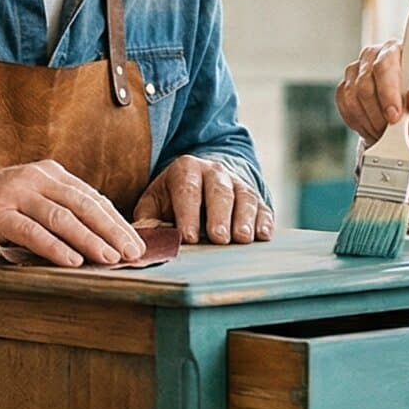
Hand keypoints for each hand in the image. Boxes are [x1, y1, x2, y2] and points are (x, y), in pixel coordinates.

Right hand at [0, 161, 142, 266]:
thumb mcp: (26, 199)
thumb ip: (56, 210)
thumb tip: (96, 236)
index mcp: (47, 173)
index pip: (91, 197)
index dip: (117, 220)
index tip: (136, 242)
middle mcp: (34, 178)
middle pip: (84, 205)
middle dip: (113, 231)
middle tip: (134, 253)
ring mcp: (15, 194)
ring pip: (62, 217)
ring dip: (90, 240)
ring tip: (111, 259)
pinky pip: (32, 231)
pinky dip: (55, 248)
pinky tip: (72, 262)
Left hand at [135, 155, 273, 243]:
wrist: (203, 179)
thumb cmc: (173, 198)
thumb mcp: (155, 202)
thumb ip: (148, 218)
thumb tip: (144, 236)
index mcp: (186, 170)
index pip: (187, 191)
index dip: (187, 214)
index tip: (187, 237)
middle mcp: (215, 172)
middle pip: (220, 192)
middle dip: (220, 216)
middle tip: (219, 238)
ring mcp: (238, 183)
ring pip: (245, 198)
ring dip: (244, 219)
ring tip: (242, 239)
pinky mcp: (255, 197)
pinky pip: (263, 207)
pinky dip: (264, 221)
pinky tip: (263, 235)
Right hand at [335, 39, 408, 146]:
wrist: (406, 126)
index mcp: (398, 51)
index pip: (385, 64)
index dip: (388, 91)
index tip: (395, 116)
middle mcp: (374, 55)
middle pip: (365, 84)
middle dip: (379, 113)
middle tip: (392, 126)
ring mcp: (356, 70)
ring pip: (353, 97)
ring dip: (370, 120)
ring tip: (385, 127)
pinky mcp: (344, 87)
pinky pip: (345, 106)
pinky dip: (359, 122)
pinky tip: (373, 124)